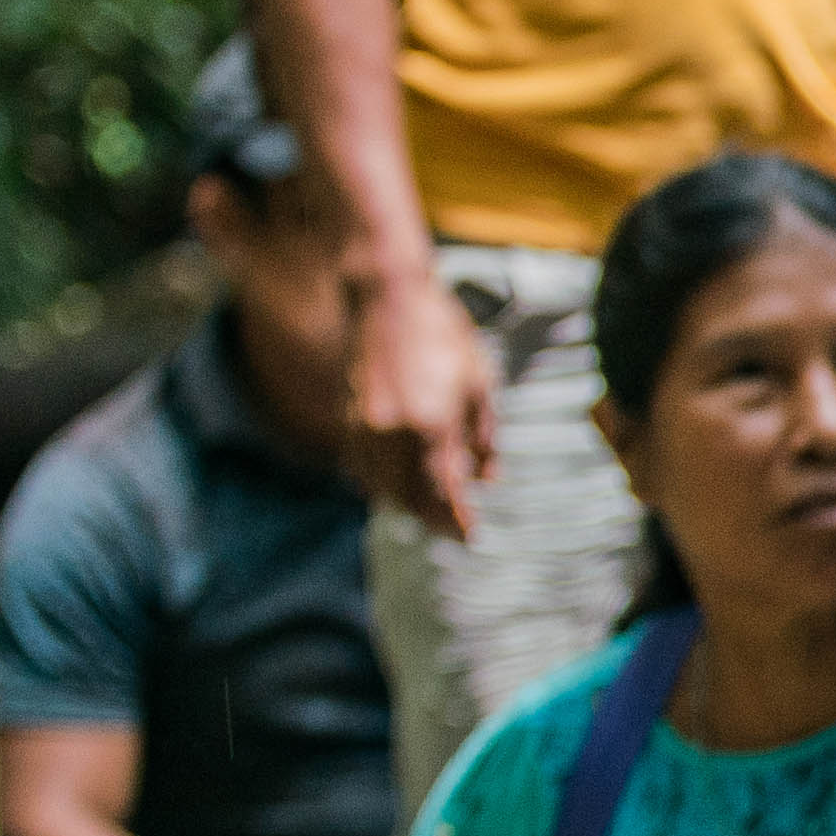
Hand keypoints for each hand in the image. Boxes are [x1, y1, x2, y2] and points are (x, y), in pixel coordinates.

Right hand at [341, 244, 496, 538]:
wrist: (386, 299)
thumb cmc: (442, 334)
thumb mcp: (479, 382)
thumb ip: (483, 437)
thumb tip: (488, 478)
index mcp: (432, 425)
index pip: (444, 495)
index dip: (457, 522)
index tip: (472, 537)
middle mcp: (393, 435)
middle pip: (410, 501)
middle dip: (433, 519)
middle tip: (454, 527)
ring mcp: (364, 429)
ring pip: (382, 490)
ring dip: (406, 506)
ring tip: (430, 509)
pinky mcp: (347, 421)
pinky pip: (362, 469)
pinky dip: (381, 484)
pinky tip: (399, 483)